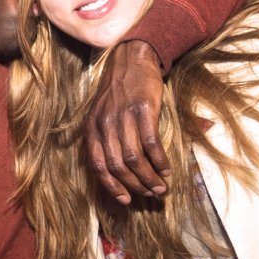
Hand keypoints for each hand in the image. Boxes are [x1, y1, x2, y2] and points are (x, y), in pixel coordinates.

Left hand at [84, 39, 170, 203]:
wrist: (131, 59)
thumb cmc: (118, 91)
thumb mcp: (100, 114)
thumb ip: (103, 138)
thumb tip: (115, 169)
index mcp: (91, 128)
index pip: (97, 166)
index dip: (111, 186)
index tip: (125, 200)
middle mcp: (104, 125)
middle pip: (117, 166)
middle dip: (134, 185)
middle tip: (150, 194)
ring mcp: (123, 117)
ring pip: (134, 159)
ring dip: (148, 177)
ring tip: (161, 187)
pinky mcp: (143, 110)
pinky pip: (151, 143)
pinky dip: (159, 160)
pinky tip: (167, 169)